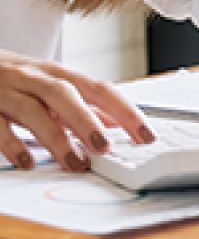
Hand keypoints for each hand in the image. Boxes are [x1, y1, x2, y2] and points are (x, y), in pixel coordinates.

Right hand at [0, 49, 154, 170]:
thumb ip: (83, 106)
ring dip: (56, 137)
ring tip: (74, 163)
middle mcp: (36, 79)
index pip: (100, 90)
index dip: (126, 112)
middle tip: (105, 148)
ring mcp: (8, 90)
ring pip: (33, 109)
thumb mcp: (53, 88)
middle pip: (66, 94)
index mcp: (60, 75)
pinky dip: (11, 143)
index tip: (146, 136)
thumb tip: (118, 125)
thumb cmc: (18, 79)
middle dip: (88, 121)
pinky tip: (26, 162)